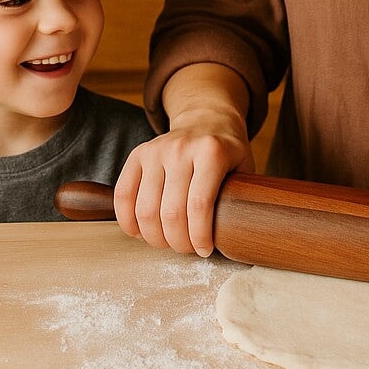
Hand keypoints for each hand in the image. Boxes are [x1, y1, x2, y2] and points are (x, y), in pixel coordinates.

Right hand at [113, 65, 253, 254]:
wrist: (206, 117)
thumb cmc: (227, 152)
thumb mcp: (244, 167)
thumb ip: (242, 196)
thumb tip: (240, 237)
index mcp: (212, 151)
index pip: (199, 205)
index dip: (199, 236)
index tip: (205, 250)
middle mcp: (182, 148)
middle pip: (171, 212)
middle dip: (178, 242)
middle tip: (187, 249)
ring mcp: (157, 149)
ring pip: (146, 210)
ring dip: (155, 237)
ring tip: (168, 242)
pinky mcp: (138, 154)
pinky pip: (124, 195)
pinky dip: (128, 221)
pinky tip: (141, 233)